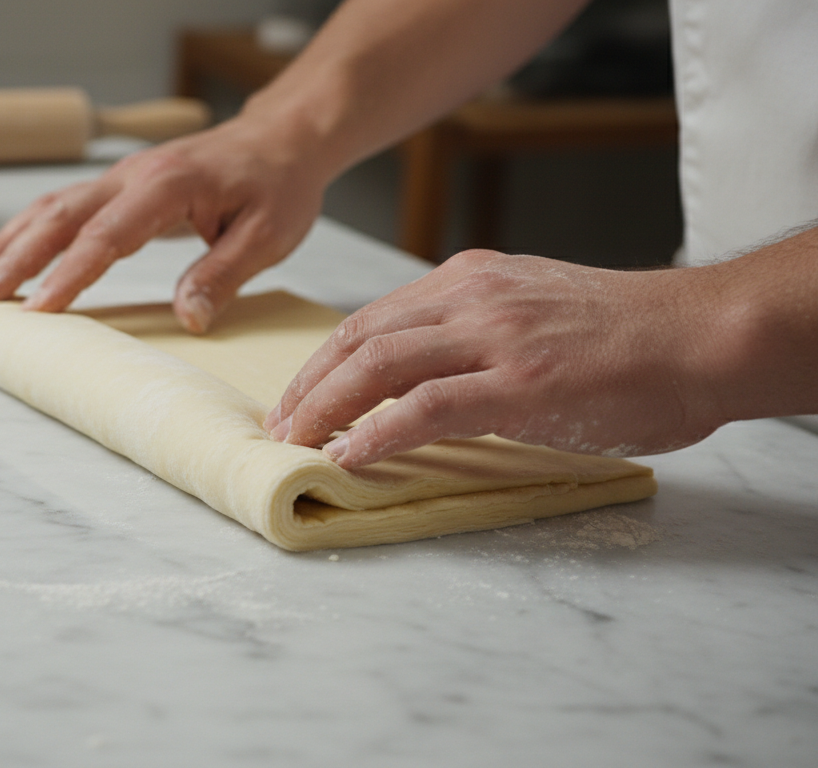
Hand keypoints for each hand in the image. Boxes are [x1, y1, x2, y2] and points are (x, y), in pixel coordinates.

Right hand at [0, 117, 328, 332]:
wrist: (280, 139)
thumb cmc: (276, 185)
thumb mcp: (268, 235)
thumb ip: (223, 274)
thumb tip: (189, 317)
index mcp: (168, 187)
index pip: (106, 235)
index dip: (69, 274)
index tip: (37, 309)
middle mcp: (133, 176)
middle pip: (58, 217)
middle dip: (13, 259)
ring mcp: (121, 177)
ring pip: (49, 209)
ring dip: (8, 245)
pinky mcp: (118, 185)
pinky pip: (61, 206)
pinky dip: (25, 231)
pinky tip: (2, 255)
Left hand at [265, 249, 731, 466]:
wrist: (699, 336)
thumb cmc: (624, 334)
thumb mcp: (532, 308)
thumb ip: (474, 329)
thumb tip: (423, 375)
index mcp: (470, 278)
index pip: (372, 318)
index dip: (325, 362)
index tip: (299, 398)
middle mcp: (472, 297)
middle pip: (360, 338)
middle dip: (309, 387)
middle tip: (278, 428)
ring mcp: (495, 337)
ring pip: (379, 366)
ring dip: (325, 409)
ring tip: (295, 444)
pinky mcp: (520, 383)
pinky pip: (426, 408)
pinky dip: (377, 434)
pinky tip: (349, 457)